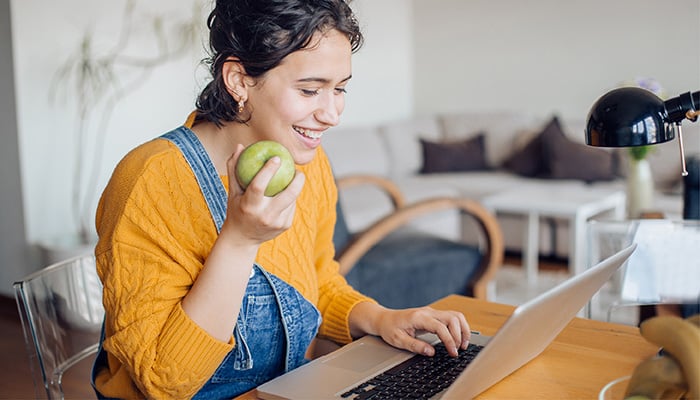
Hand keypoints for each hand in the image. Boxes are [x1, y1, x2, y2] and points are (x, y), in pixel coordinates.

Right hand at [221, 144, 304, 244]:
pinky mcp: (285, 226)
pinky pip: (292, 207)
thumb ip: (234, 168)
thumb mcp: (232, 191)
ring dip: (295, 187)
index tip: (277, 157)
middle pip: (287, 195)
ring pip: (292, 199)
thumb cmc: (236, 209)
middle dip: (297, 180)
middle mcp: (264, 216)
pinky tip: (290, 191)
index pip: (259, 186)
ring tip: (295, 177)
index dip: (268, 170)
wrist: (242, 239)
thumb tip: (239, 146)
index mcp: (249, 206)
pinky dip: (291, 198)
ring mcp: (277, 223)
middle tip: (297, 170)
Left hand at [351, 303, 470, 357]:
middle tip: (458, 350)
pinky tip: (459, 338)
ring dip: (463, 329)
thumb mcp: (398, 340)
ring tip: (463, 345)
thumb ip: (415, 346)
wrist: (384, 319)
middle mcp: (428, 312)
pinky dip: (459, 327)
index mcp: (418, 317)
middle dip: (459, 335)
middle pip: (453, 318)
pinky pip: (452, 317)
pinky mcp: (434, 315)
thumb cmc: (390, 328)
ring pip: (455, 316)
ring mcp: (432, 312)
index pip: (440, 327)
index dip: (449, 340)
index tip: (453, 353)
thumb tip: (431, 352)